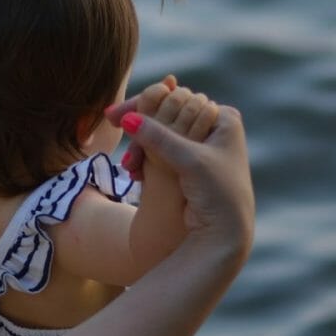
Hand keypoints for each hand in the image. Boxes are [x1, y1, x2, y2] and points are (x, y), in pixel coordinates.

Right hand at [110, 90, 252, 250]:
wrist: (224, 235)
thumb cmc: (217, 194)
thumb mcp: (188, 160)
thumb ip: (159, 137)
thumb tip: (128, 118)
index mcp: (223, 119)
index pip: (178, 100)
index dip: (144, 104)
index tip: (114, 115)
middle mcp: (215, 129)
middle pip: (168, 116)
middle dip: (140, 128)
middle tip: (111, 125)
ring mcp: (202, 148)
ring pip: (162, 135)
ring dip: (141, 147)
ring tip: (130, 167)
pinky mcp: (191, 167)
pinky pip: (162, 152)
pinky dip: (147, 158)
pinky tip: (135, 172)